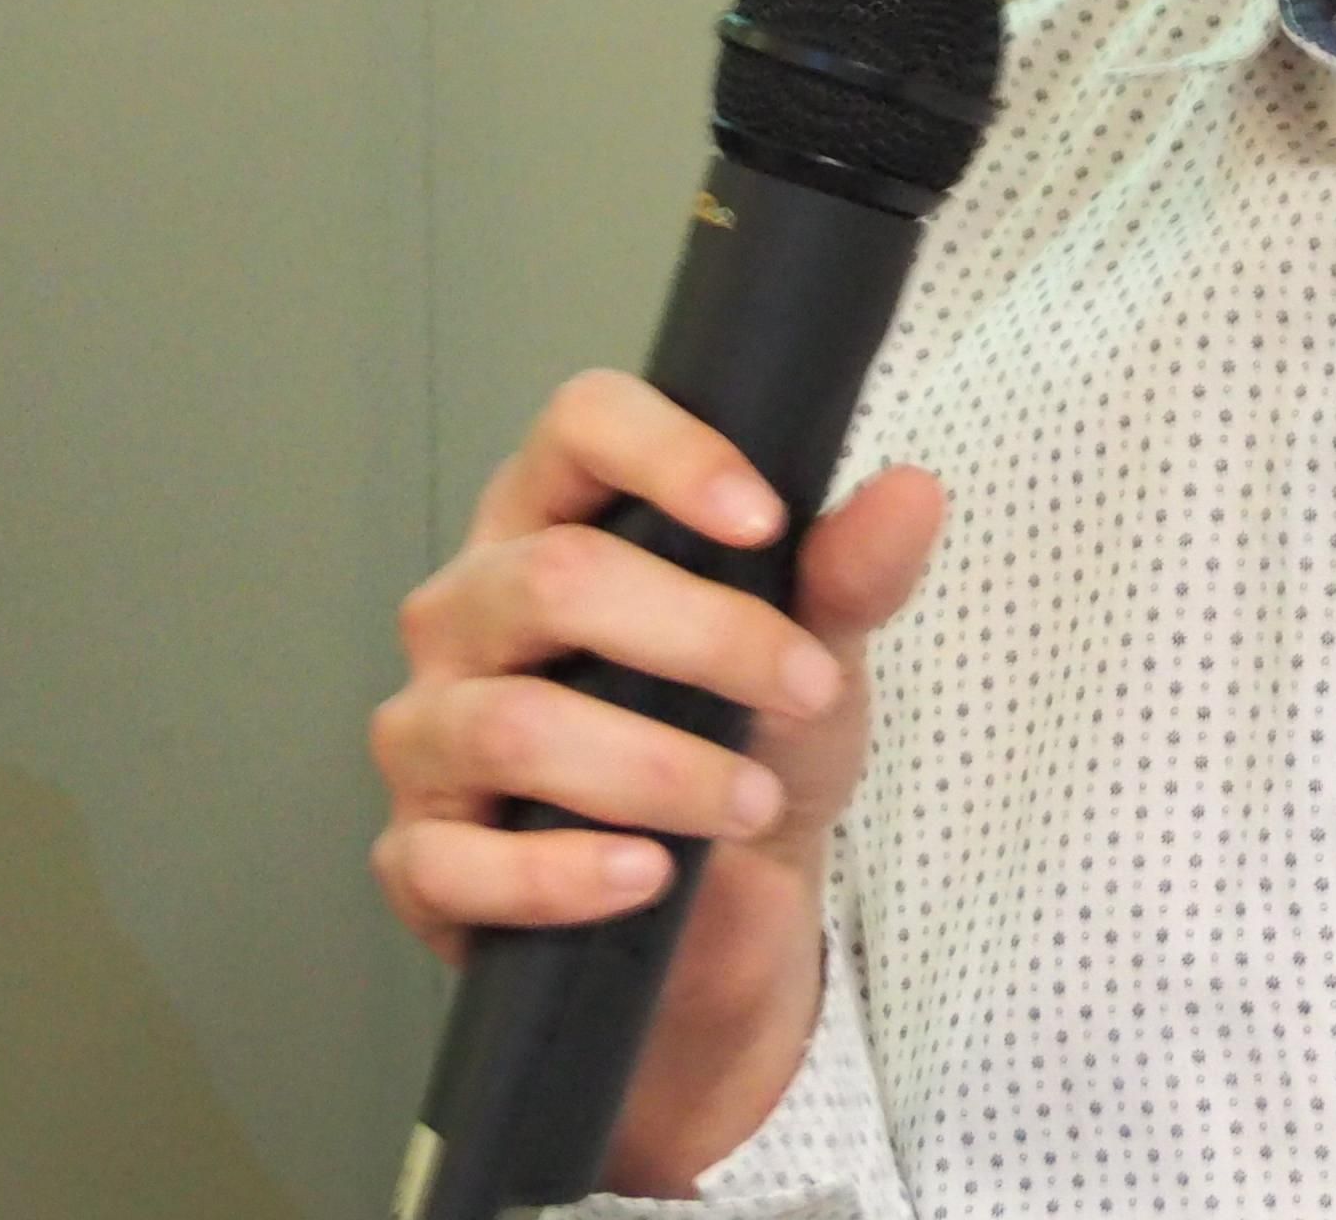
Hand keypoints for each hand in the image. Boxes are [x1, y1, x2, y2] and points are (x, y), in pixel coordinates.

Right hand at [368, 366, 945, 1186]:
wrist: (725, 910)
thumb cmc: (749, 739)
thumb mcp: (817, 652)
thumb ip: (852, 574)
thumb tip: (915, 493)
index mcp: (556, 520)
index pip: (580, 425)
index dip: (669, 454)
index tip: (766, 520)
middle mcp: (469, 609)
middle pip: (553, 576)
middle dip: (704, 637)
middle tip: (807, 689)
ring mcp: (429, 732)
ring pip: (512, 722)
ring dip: (655, 769)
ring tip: (752, 801)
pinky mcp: (419, 857)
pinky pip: (461, 864)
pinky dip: (566, 874)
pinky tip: (648, 876)